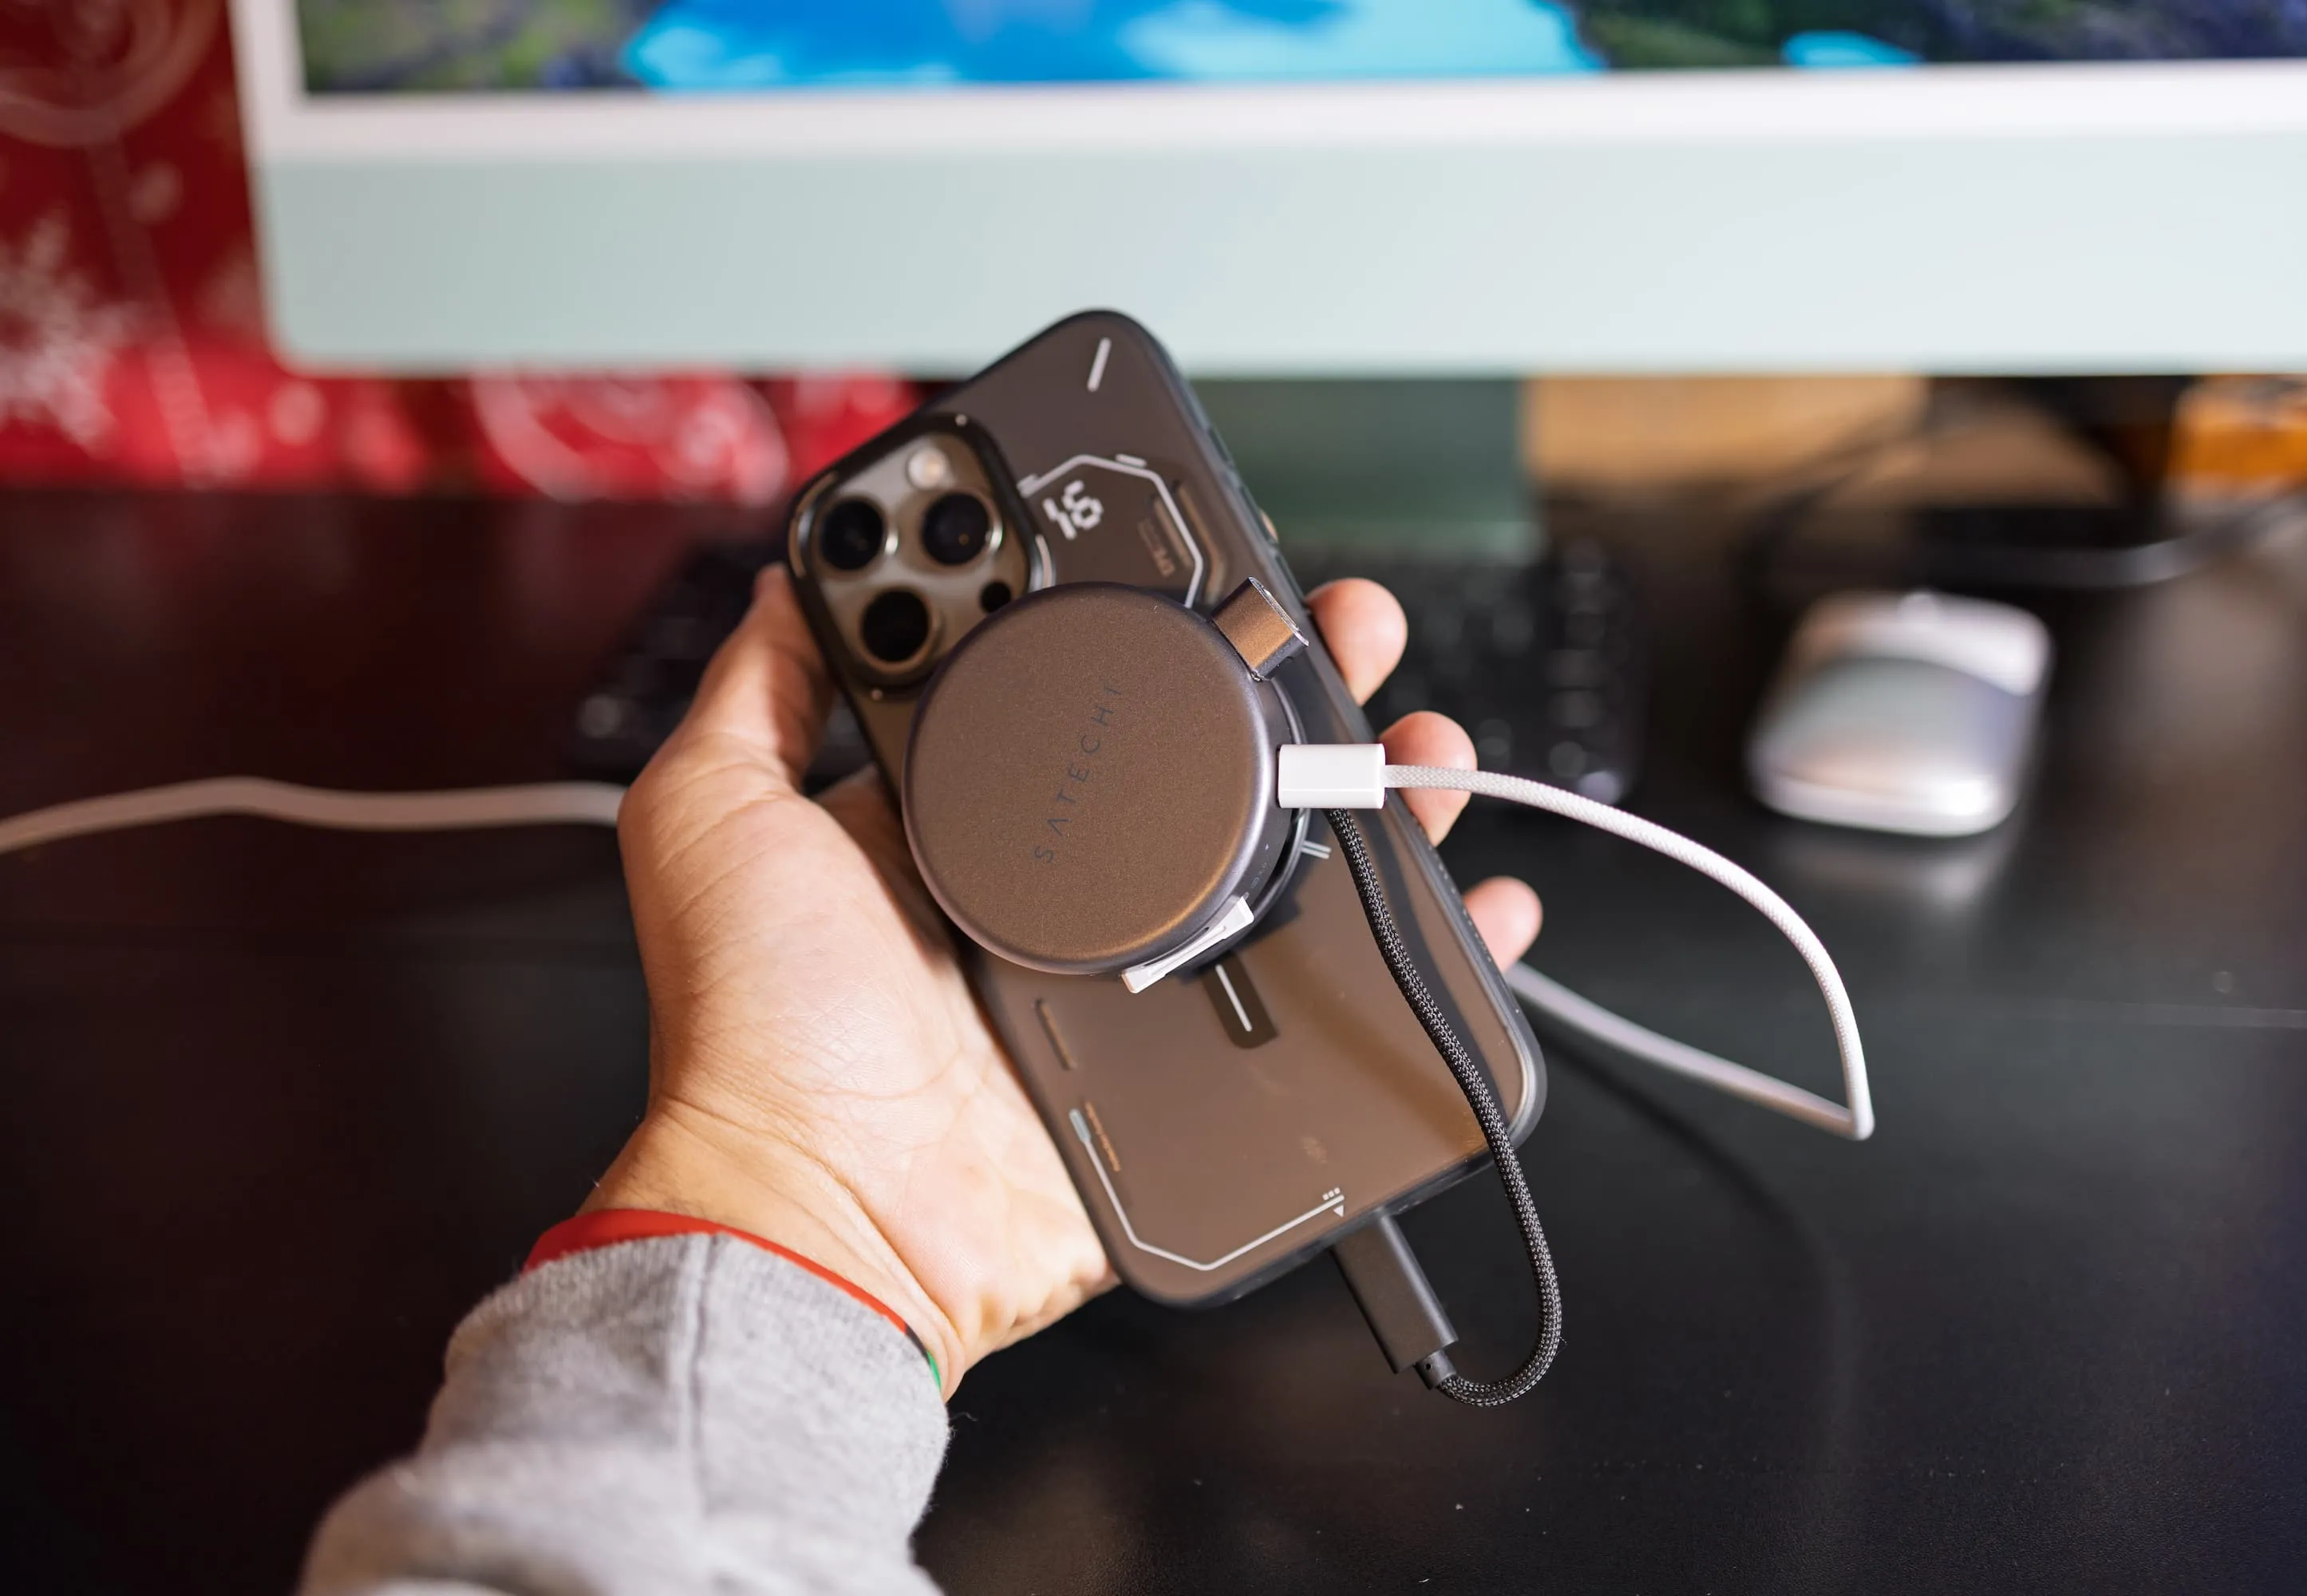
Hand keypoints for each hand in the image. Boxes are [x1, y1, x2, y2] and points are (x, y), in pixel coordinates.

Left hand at [590, 568, 1542, 1394]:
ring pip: (1289, 859)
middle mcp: (1059, 886)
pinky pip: (1326, 996)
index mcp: (965, 818)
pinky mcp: (1188, 1062)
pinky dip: (1421, 951)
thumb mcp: (712, 812)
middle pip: (1211, 759)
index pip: (1082, 686)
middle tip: (1348, 625)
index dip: (1150, 613)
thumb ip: (755, 688)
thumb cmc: (758, 1022)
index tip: (1204, 550)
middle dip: (1295, 679)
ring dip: (1375, 788)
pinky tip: (1473, 900)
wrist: (829, 1203)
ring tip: (1420, 740)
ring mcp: (1134, 973)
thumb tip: (791, 574)